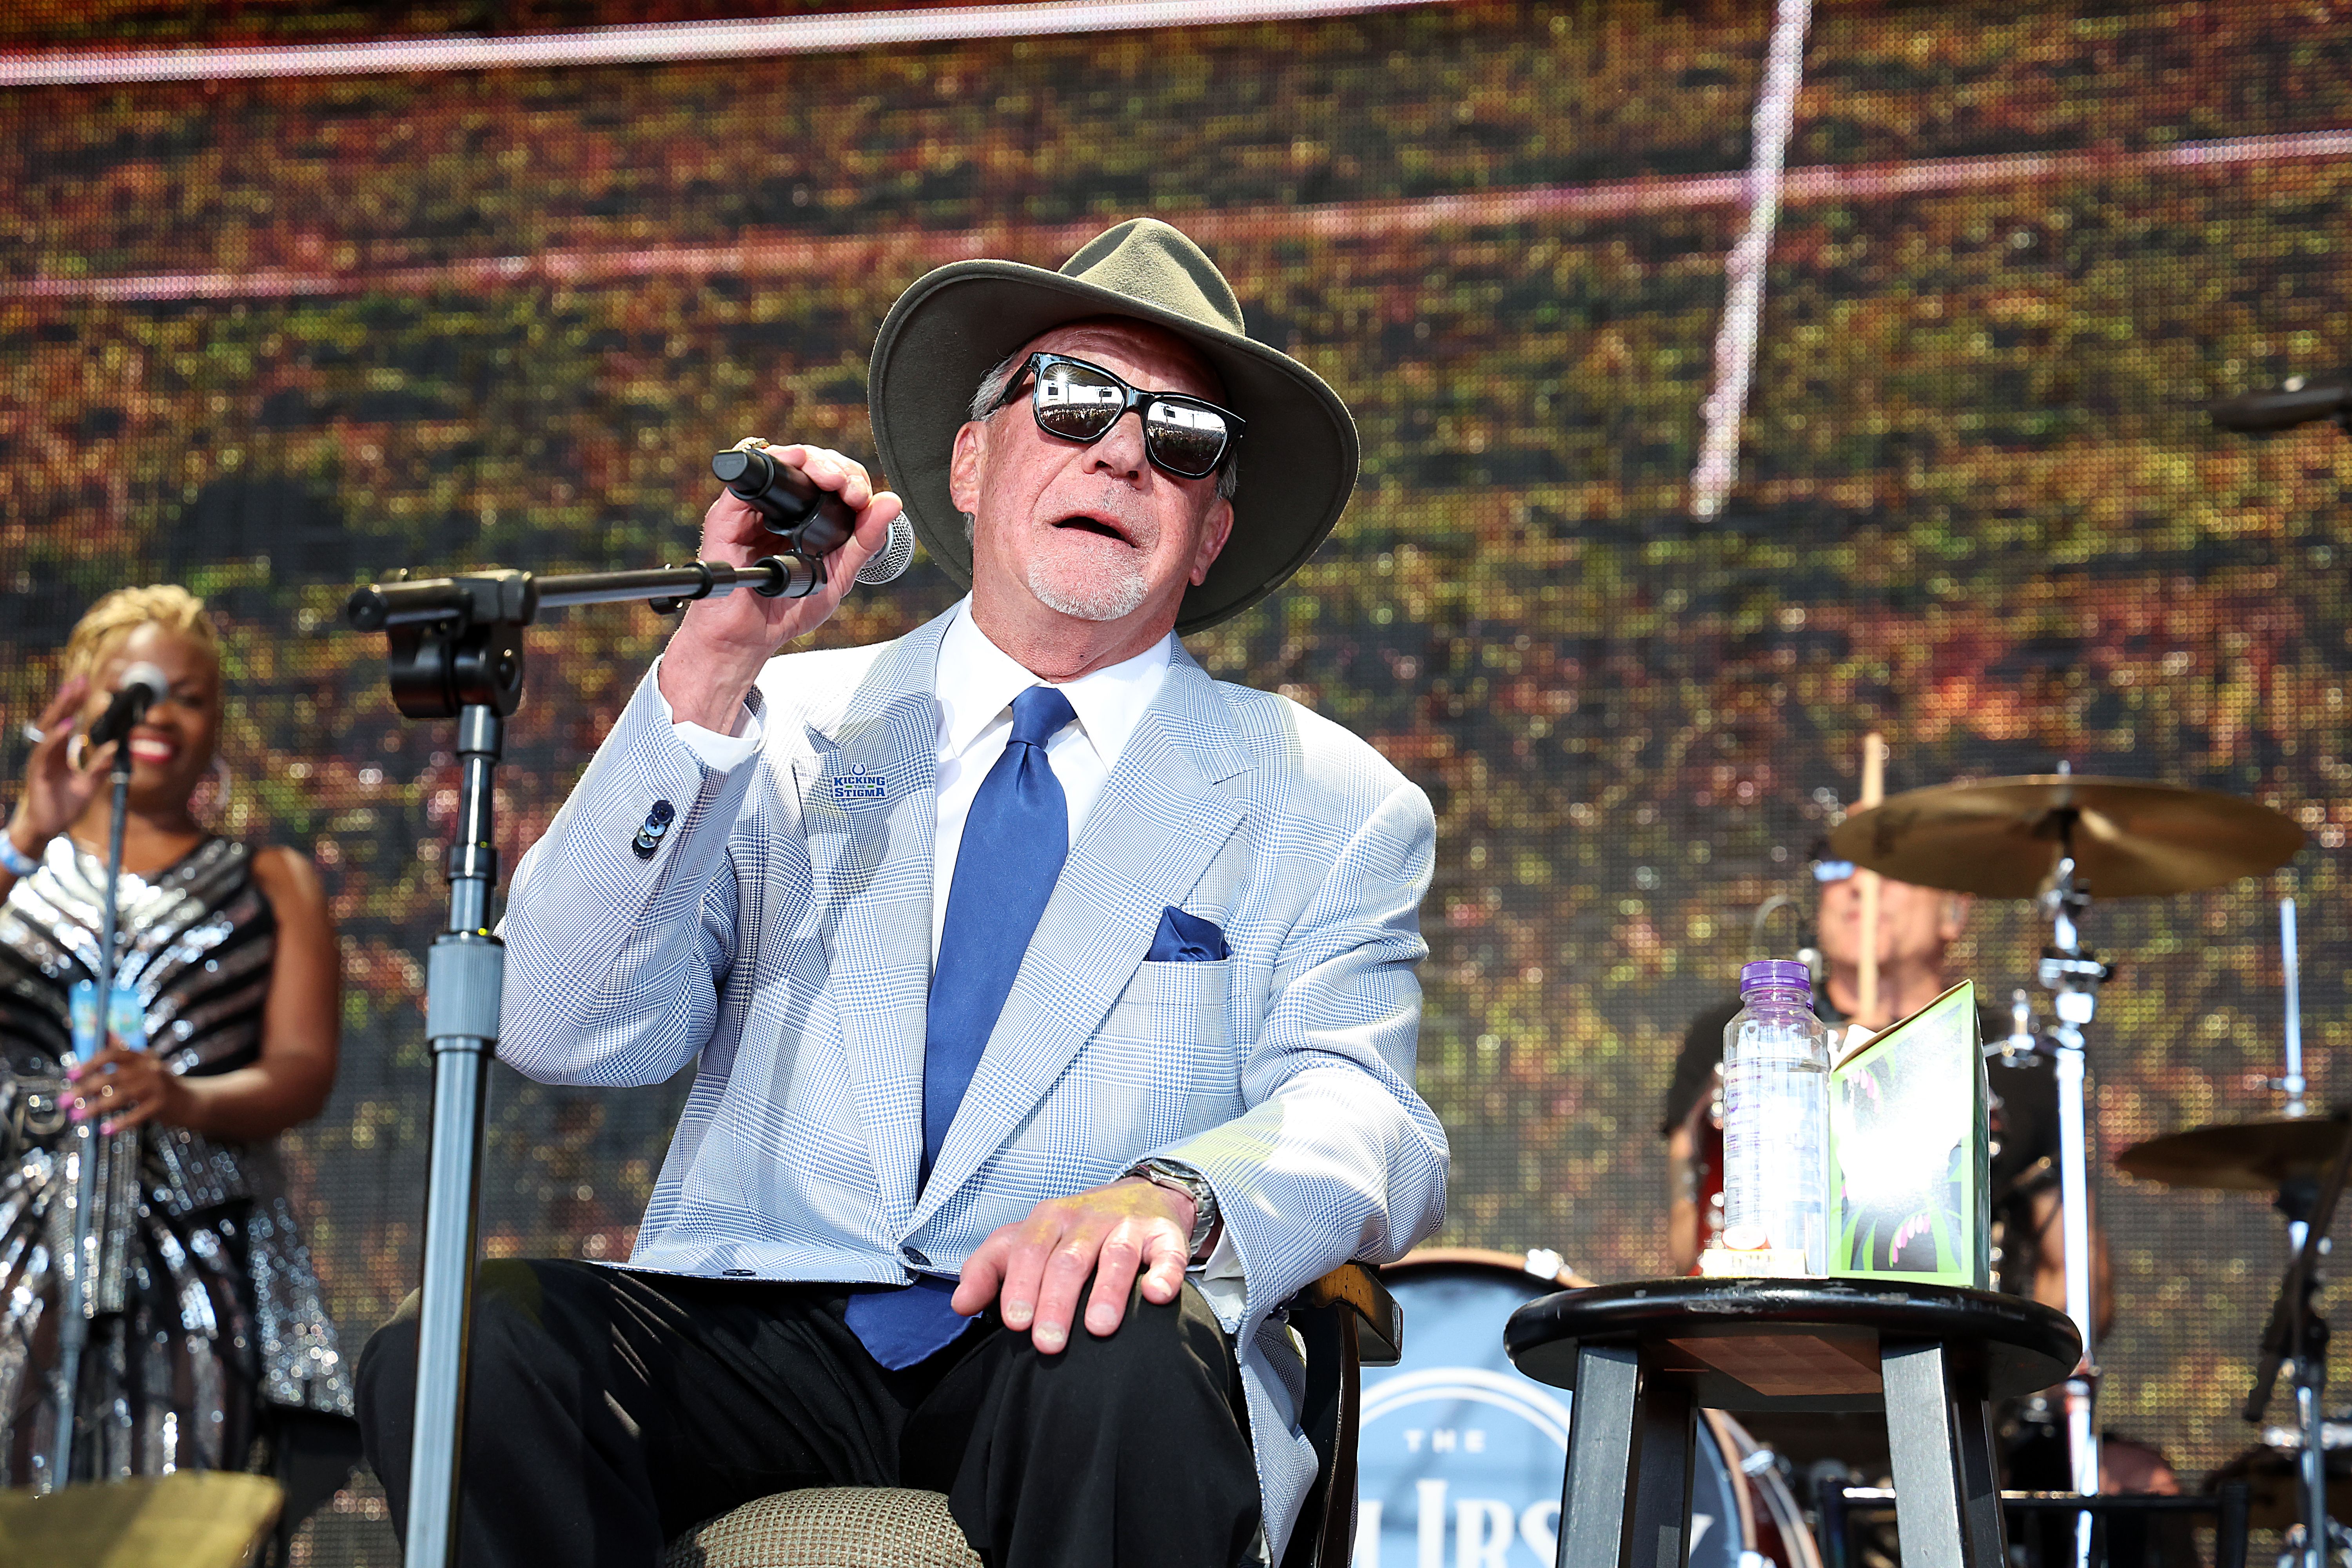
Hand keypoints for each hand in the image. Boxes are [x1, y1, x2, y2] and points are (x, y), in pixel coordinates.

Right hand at [8, 676, 101, 864]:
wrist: (48, 827)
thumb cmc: (65, 804)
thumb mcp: (89, 784)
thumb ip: (101, 766)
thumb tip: (116, 747)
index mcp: (60, 752)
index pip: (68, 722)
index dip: (75, 704)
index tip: (85, 685)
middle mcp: (49, 752)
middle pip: (57, 719)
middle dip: (67, 699)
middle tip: (78, 680)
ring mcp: (42, 760)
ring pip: (50, 730)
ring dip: (61, 711)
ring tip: (72, 694)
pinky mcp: (37, 771)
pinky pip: (46, 750)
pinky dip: (57, 736)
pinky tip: (68, 725)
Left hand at [68, 1039, 192, 1134]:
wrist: (193, 1101)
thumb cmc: (161, 1085)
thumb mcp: (145, 1065)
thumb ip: (123, 1050)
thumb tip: (104, 1029)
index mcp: (142, 1056)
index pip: (113, 1053)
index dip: (90, 1063)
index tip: (71, 1075)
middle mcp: (150, 1067)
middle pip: (111, 1077)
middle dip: (83, 1089)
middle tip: (64, 1101)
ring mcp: (157, 1086)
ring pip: (120, 1096)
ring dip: (95, 1107)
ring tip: (77, 1116)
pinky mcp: (163, 1104)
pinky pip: (136, 1115)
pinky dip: (120, 1123)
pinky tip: (105, 1130)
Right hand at [660, 443, 905, 731]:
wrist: (748, 637)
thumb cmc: (786, 610)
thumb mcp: (838, 575)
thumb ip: (864, 541)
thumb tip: (892, 502)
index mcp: (807, 520)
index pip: (833, 480)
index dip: (851, 480)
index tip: (861, 498)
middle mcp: (780, 509)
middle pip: (812, 464)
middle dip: (837, 468)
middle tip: (850, 489)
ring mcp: (754, 510)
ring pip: (783, 460)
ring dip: (812, 459)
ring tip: (831, 479)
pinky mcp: (728, 515)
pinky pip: (747, 479)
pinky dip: (774, 462)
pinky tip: (795, 465)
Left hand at [951, 1177, 1195, 1353]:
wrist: (1142, 1195)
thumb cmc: (1074, 1231)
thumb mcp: (1027, 1239)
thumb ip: (990, 1268)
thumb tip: (960, 1305)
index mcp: (1048, 1219)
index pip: (1027, 1250)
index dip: (1020, 1285)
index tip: (1014, 1323)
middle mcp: (1087, 1219)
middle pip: (1068, 1258)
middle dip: (1056, 1301)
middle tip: (1048, 1344)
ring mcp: (1127, 1225)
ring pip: (1116, 1254)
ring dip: (1108, 1290)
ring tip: (1100, 1328)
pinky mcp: (1165, 1236)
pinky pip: (1168, 1253)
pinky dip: (1164, 1273)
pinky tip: (1156, 1294)